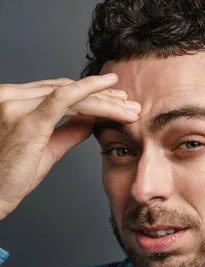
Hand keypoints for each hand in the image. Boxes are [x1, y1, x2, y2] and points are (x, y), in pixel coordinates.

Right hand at [0, 74, 139, 219]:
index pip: (58, 91)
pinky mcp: (26, 121)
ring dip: (105, 101)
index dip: (90, 93)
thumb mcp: (45, 148)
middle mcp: (10, 97)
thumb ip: (68, 131)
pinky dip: (90, 92)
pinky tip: (110, 91)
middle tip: (131, 103)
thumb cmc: (10, 176)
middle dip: (103, 96)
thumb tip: (92, 120)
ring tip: (130, 108)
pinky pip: (63, 99)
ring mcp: (15, 106)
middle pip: (67, 90)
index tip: (116, 100)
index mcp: (12, 101)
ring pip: (71, 94)